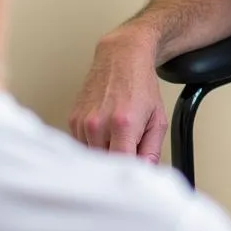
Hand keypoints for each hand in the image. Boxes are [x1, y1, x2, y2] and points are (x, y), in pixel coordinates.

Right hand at [68, 27, 167, 161]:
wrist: (122, 58)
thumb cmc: (141, 86)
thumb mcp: (157, 119)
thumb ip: (152, 150)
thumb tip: (144, 172)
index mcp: (123, 124)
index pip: (120, 165)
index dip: (128, 172)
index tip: (134, 173)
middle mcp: (99, 124)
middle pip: (105, 163)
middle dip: (117, 162)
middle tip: (129, 151)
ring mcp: (83, 122)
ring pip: (92, 156)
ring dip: (104, 153)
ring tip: (117, 136)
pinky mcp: (73, 120)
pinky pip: (82, 145)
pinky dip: (94, 144)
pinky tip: (105, 130)